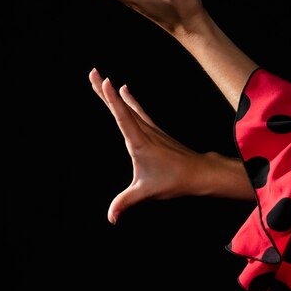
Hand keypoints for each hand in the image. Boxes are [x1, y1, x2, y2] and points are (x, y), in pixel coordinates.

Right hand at [88, 67, 221, 223]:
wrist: (198, 172)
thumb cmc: (174, 180)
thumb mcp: (146, 192)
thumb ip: (126, 202)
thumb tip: (111, 218)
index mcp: (139, 142)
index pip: (123, 117)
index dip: (113, 100)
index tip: (106, 81)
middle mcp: (143, 131)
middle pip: (120, 107)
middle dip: (105, 90)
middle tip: (93, 72)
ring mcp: (149, 128)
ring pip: (127, 106)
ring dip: (112, 93)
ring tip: (101, 78)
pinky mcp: (153, 130)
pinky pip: (137, 110)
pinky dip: (128, 100)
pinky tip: (124, 90)